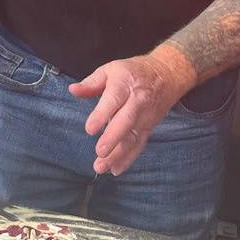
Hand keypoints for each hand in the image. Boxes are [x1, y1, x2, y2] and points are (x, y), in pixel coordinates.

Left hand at [68, 52, 192, 175]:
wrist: (167, 74)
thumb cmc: (133, 72)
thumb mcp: (110, 70)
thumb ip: (91, 83)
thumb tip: (73, 90)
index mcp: (124, 85)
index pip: (113, 101)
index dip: (102, 115)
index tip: (90, 129)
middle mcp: (137, 102)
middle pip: (126, 122)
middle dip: (113, 138)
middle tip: (99, 152)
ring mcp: (145, 116)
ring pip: (133, 138)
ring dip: (118, 154)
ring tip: (102, 167)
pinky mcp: (149, 127)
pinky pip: (139, 145)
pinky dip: (128, 158)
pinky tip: (116, 169)